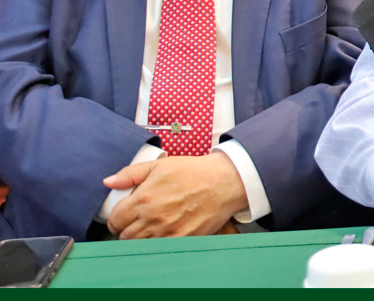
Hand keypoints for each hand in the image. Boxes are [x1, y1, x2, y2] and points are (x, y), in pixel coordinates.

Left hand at [104, 153, 248, 238]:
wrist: (224, 182)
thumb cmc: (193, 172)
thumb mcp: (160, 165)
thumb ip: (131, 173)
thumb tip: (108, 182)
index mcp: (144, 198)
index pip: (115, 220)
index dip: (116, 219)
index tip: (123, 217)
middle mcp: (153, 218)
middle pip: (125, 237)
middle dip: (126, 231)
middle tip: (134, 224)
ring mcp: (168, 232)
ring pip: (140, 246)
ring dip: (141, 239)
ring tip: (149, 229)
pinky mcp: (182, 240)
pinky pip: (160, 250)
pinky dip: (158, 244)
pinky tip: (163, 234)